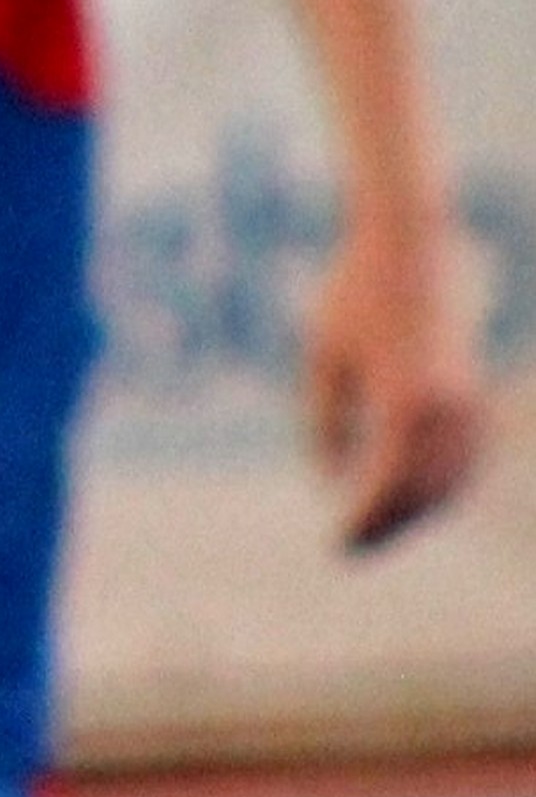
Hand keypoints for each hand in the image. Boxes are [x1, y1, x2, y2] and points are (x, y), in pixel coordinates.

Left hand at [304, 204, 483, 552]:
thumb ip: (324, 424)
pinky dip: (446, 485)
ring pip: (451, 479)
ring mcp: (468, 399)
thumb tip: (328, 482)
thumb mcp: (323, 360)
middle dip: (387, 527)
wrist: (408, 245)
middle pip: (422, 493)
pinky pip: (468, 455)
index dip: (361, 522)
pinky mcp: (474, 389)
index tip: (336, 547)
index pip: (384, 486)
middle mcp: (445, 408)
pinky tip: (419, 500)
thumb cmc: (351, 296)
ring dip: (418, 512)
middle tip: (350, 551)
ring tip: (377, 530)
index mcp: (402, 402)